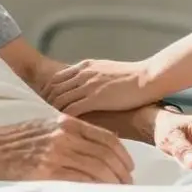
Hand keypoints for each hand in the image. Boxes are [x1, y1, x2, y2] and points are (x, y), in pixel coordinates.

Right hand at [0, 115, 134, 183]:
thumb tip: (93, 145)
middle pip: (105, 154)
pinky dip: (94, 186)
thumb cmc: (15, 139)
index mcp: (65, 122)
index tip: (129, 165)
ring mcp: (56, 153)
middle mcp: (64, 135)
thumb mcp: (45, 126)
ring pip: (97, 168)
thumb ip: (68, 132)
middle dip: (121, 170)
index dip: (122, 153)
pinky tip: (100, 191)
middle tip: (128, 182)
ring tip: (119, 188)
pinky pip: (80, 180)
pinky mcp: (47, 170)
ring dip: (112, 181)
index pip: (105, 137)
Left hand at [42, 59, 156, 116]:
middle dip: (47, 102)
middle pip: (54, 88)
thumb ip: (93, 75)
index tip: (47, 104)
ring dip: (54, 111)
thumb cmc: (131, 76)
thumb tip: (84, 86)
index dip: (50, 91)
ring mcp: (88, 85)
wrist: (146, 78)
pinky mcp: (95, 98)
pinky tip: (64, 126)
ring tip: (52, 124)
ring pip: (60, 99)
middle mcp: (83, 73)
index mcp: (85, 66)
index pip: (57, 78)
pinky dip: (65, 117)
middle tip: (44, 117)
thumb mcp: (106, 69)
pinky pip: (72, 109)